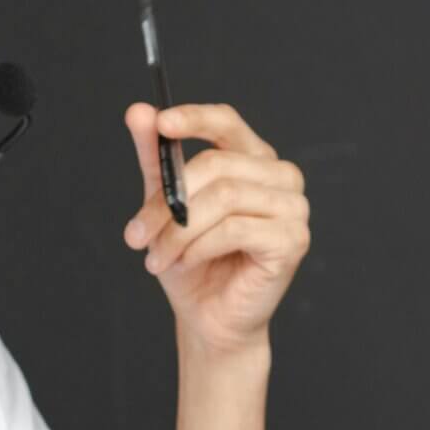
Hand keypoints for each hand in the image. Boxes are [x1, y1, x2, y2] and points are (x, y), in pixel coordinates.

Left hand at [121, 102, 308, 359]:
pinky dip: (200, 247)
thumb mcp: (165, 205)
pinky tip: (188, 263)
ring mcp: (293, 207)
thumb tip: (138, 112)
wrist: (209, 317)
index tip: (161, 123)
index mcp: (253, 159)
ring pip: (224, 197)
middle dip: (167, 201)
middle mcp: (281, 177)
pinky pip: (235, 229)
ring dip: (178, 231)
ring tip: (158, 257)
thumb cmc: (192, 261)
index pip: (226, 122)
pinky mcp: (293, 239)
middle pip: (216, 165)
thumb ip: (156, 158)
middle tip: (136, 234)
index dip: (194, 118)